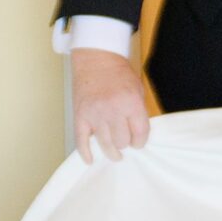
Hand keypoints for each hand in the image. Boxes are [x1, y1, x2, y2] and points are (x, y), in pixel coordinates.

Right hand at [72, 49, 149, 163]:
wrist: (96, 59)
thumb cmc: (119, 74)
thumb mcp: (137, 90)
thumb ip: (138, 112)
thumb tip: (137, 135)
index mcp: (131, 103)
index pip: (140, 134)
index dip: (140, 141)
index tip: (138, 142)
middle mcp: (113, 110)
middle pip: (123, 141)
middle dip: (126, 143)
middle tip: (125, 141)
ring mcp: (95, 114)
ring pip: (106, 145)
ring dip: (112, 153)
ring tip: (115, 155)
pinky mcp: (80, 116)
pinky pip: (82, 140)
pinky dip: (86, 153)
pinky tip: (90, 160)